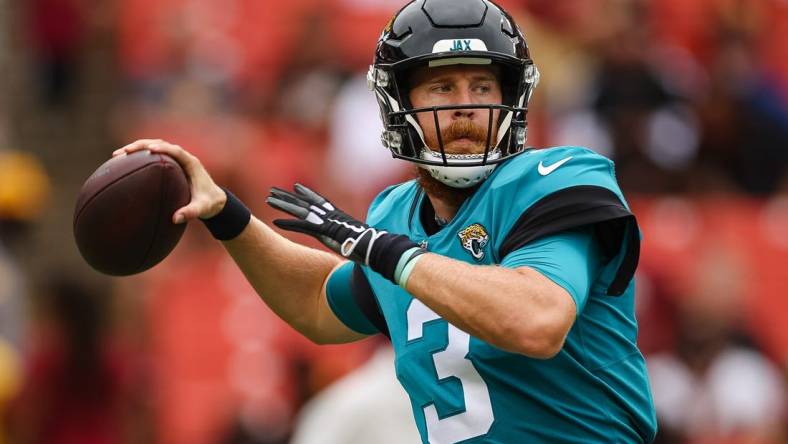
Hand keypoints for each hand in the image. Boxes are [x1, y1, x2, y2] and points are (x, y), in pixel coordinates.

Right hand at [112, 140, 226, 223]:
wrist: (215, 201)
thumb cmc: (209, 204)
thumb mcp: (202, 209)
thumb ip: (191, 213)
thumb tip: (175, 218)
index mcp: (191, 164)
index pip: (176, 151)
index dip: (163, 148)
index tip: (149, 150)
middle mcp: (182, 159)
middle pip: (160, 144)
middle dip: (141, 146)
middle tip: (124, 152)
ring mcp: (175, 160)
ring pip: (154, 148)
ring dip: (137, 149)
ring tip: (118, 156)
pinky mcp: (170, 165)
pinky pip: (153, 157)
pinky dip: (139, 158)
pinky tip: (123, 165)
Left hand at [267, 184, 424, 282]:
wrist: (377, 248)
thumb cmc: (372, 247)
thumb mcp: (359, 240)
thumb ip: (353, 239)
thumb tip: (357, 245)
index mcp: (339, 217)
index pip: (320, 201)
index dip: (307, 194)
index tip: (297, 187)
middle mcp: (331, 216)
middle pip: (305, 203)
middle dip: (288, 197)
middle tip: (273, 191)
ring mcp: (328, 222)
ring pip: (300, 211)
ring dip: (283, 205)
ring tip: (268, 200)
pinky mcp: (325, 231)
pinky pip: (302, 226)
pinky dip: (288, 224)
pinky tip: (275, 222)